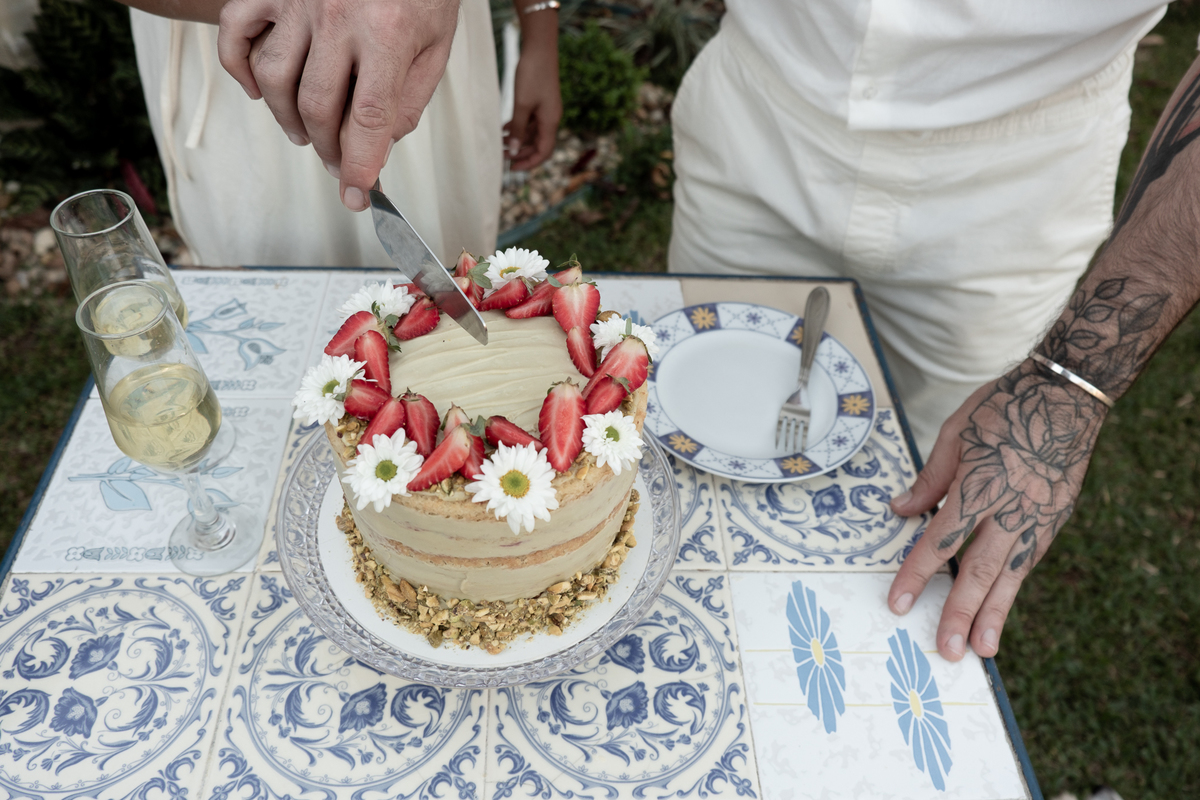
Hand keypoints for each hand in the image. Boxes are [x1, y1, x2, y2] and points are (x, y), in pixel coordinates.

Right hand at [217, 0, 460, 210]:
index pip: (368, 118)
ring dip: (287, 119)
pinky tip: (257, 91)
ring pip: (274, 78)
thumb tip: (380, 147)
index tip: (358, 195)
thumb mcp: (436, 43)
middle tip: (338, 163)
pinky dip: (238, 67)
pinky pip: (235, 30)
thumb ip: (409, 98)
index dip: (361, 165)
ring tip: (306, 135)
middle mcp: (338, 16)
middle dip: (328, 148)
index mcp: (388, 33)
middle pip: (317, 106)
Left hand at [504, 10, 559, 169]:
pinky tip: (503, 130)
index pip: (544, 152)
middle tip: (503, 158)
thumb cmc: (532, 75)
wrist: (539, 49)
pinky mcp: (539, 102)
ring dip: (518, 140)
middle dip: (521, 153)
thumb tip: (514, 151)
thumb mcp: (522, 105)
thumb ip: (519, 129)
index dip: (529, 163)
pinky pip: (529, 121)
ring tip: (500, 145)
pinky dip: (518, 128)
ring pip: (532, 133)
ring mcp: (545, 110)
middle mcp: (550, 118)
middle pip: (538, 145)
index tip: (513, 168)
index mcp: (550, 122)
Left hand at [886, 360, 1106, 660]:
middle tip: (947, 650)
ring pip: (1011, 575)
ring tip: (982, 650)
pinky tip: (1002, 610)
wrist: (1068, 394)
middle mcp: (1011, 508)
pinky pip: (1030, 560)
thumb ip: (928, 479)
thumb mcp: (954, 432)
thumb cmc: (1004, 406)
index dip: (917, 575)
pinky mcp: (1056, 518)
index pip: (940, 541)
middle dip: (960, 613)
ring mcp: (1038, 516)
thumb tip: (900, 511)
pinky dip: (1014, 587)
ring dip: (994, 614)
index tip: (899, 604)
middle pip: (979, 570)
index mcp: (978, 485)